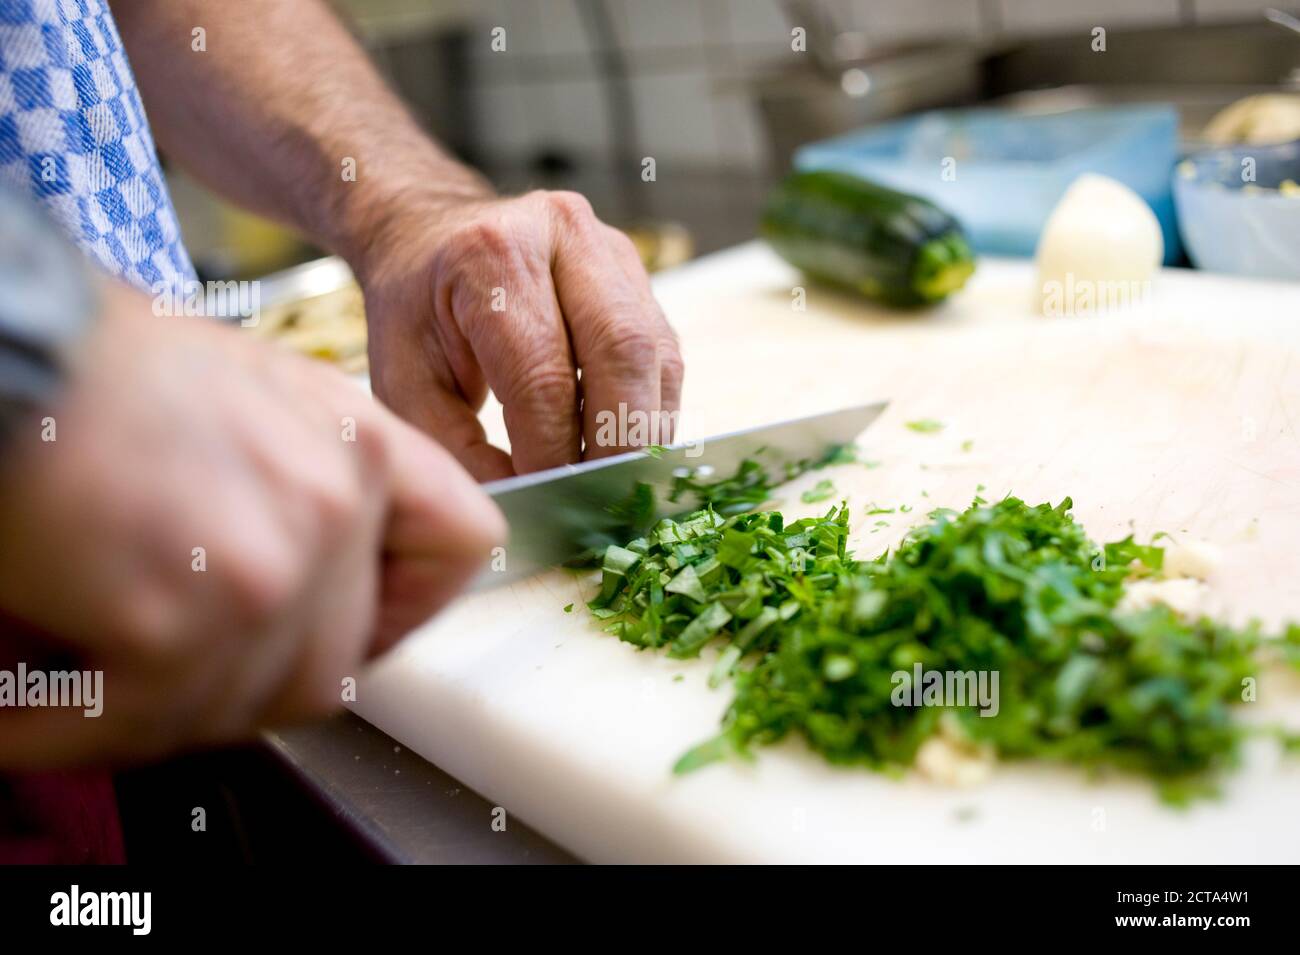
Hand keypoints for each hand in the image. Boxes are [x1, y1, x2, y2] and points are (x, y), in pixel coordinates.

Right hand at [0, 282, 504, 768]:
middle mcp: (335, 503)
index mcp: (359, 443)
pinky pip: (151, 722)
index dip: (408, 604)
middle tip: (173, 667)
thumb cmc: (98, 370)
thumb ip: (313, 482)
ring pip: (250, 705)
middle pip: (338, 661)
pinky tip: (30, 704)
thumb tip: (315, 576)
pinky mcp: (184, 623)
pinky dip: (80, 728)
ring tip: (91, 673)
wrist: (5, 352)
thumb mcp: (254, 396)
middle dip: (248, 679)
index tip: (360, 627)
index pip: (462, 545)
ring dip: (166, 707)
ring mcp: (269, 567)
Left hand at [357, 190, 684, 480]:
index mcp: (493, 255)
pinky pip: (665, 354)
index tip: (547, 499)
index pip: (544, 374)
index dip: (554, 450)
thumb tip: (522, 501)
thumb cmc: (416, 315)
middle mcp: (564, 234)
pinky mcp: (637, 274)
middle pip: (621, 353)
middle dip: (616, 443)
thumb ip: (458, 449)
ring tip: (613, 478)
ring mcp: (611, 249)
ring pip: (656, 355)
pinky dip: (651, 410)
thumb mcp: (407, 385)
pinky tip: (623, 444)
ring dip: (643, 430)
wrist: (431, 238)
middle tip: (597, 500)